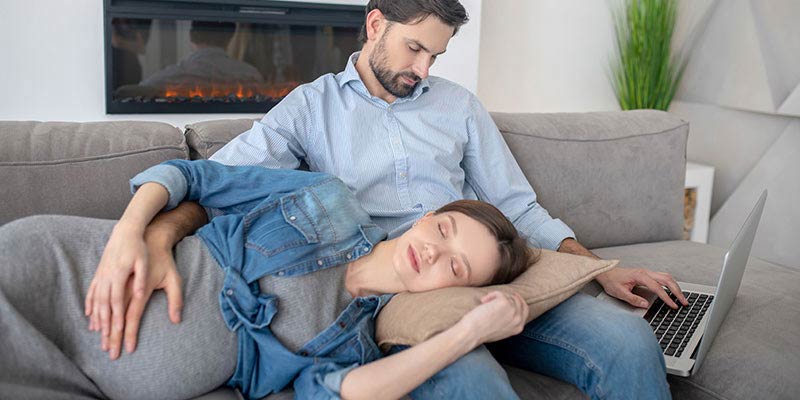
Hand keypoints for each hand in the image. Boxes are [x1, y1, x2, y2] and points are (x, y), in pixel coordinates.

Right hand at [86, 223, 147, 345]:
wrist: (125, 231)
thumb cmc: (139, 248)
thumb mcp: (144, 261)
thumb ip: (142, 278)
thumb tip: (141, 294)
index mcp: (120, 275)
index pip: (117, 301)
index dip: (117, 317)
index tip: (118, 332)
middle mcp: (107, 277)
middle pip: (104, 305)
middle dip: (105, 325)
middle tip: (107, 342)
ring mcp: (101, 275)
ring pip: (96, 300)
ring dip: (96, 317)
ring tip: (97, 333)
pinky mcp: (99, 273)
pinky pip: (92, 291)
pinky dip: (90, 304)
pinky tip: (89, 315)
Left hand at [457, 291, 528, 343]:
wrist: (472, 333)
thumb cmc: (481, 332)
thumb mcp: (500, 330)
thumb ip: (508, 322)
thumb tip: (507, 309)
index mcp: (518, 327)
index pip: (525, 310)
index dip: (519, 301)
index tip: (513, 296)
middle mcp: (518, 319)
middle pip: (517, 300)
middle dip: (506, 297)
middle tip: (494, 297)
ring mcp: (513, 310)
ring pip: (507, 296)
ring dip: (495, 298)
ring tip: (484, 306)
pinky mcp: (505, 302)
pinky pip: (498, 293)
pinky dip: (490, 296)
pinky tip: (483, 302)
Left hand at [595, 267, 687, 308]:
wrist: (606, 273)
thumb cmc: (612, 281)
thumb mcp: (620, 293)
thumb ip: (633, 299)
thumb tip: (646, 305)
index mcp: (640, 276)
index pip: (657, 287)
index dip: (666, 297)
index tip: (673, 305)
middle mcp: (645, 272)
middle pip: (667, 279)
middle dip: (677, 291)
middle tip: (684, 302)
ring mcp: (647, 272)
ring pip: (666, 277)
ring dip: (675, 287)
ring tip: (681, 297)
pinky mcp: (647, 275)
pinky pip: (663, 277)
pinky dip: (671, 284)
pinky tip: (673, 291)